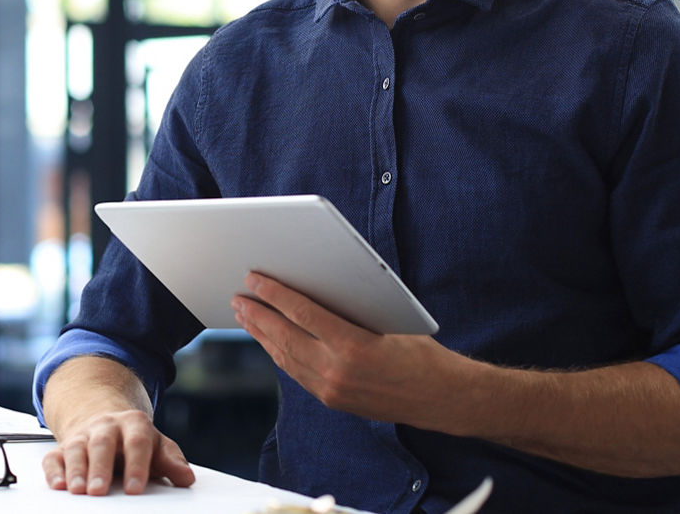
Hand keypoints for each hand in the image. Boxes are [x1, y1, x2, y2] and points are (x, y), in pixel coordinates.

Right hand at [42, 408, 195, 495]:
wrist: (107, 421)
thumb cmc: (135, 441)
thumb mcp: (157, 446)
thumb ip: (171, 461)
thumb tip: (186, 477)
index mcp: (133, 424)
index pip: (137, 442)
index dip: (136, 466)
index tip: (135, 489)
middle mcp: (106, 426)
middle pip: (102, 443)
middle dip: (100, 467)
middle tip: (100, 491)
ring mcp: (83, 436)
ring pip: (76, 448)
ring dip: (76, 470)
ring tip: (78, 491)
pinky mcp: (63, 448)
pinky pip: (54, 456)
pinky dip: (54, 470)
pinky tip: (58, 485)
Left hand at [232, 272, 465, 428]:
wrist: (441, 398)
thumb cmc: (420, 351)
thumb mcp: (388, 320)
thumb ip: (349, 309)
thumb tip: (312, 285)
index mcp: (353, 346)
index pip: (302, 313)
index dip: (274, 294)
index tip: (254, 279)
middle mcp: (337, 371)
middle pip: (284, 337)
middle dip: (257, 315)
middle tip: (238, 297)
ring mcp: (332, 389)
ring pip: (285, 358)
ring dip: (261, 335)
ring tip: (244, 315)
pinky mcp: (331, 400)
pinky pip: (296, 372)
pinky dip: (279, 353)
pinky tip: (269, 340)